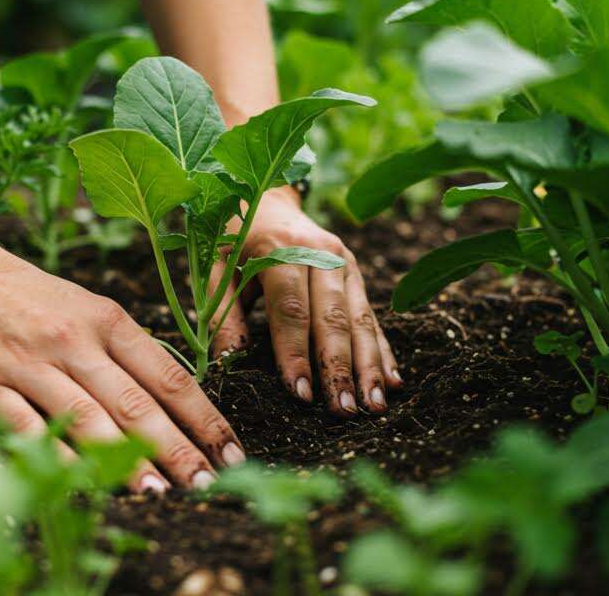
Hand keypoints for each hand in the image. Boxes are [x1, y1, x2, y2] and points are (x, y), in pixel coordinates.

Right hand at [0, 240, 243, 491]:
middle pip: (133, 403)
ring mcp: (25, 364)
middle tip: (207, 484)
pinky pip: (25, 430)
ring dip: (124, 461)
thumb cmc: (25, 297)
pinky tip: (83, 487)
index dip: (203, 417)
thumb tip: (177, 403)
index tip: (229, 450)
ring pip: (85, 419)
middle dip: (176, 448)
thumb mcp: (85, 308)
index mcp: (104, 319)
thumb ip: (125, 349)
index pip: (167, 375)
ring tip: (158, 494)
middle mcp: (70, 340)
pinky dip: (55, 460)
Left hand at [210, 187, 400, 415]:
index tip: (301, 394)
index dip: (296, 353)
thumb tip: (228, 363)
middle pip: (332, 318)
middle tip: (344, 411)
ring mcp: (343, 262)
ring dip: (368, 366)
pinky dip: (383, 350)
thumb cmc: (233, 238)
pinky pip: (371, 316)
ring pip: (360, 319)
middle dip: (339, 368)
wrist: (265, 196)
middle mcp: (319, 254)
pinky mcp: (356, 273)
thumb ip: (222, 313)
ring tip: (374, 406)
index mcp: (279, 249)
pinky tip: (393, 381)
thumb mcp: (215, 267)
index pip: (290, 310)